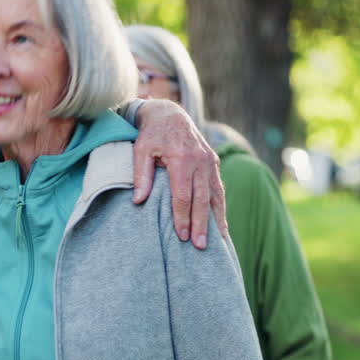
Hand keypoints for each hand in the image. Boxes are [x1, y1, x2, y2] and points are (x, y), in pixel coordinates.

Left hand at [131, 99, 227, 248]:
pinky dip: (221, 207)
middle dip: (200, 223)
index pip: (183, 194)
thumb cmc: (151, 134)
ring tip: (218, 241)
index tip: (181, 235)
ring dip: (216, 219)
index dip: (182, 216)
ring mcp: (210, 162)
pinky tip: (221, 225)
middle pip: (202, 198)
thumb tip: (138, 200)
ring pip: (215, 195)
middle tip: (199, 246)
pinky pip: (219, 189)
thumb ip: (141, 175)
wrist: (170, 114)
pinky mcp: (214, 163)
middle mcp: (200, 161)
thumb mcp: (141, 150)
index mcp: (182, 158)